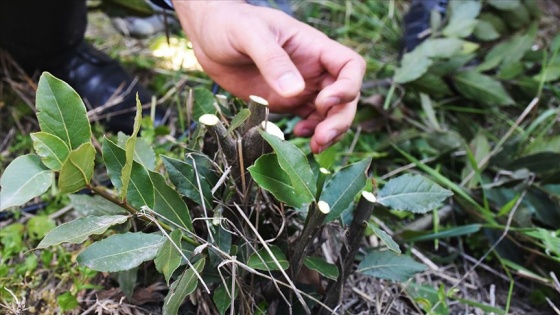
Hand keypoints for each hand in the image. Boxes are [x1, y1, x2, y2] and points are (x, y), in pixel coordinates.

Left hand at [173, 1, 364, 152]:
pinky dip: (311, 132)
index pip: (350, 66)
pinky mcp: (286, 101)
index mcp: (313, 47)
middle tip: (321, 138)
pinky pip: (310, 120)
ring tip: (315, 145)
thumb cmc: (229, 23)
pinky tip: (299, 135)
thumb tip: (296, 91)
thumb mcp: (249, 34)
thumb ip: (272, 60)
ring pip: (331, 113)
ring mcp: (301, 87)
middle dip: (339, 119)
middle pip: (345, 96)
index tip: (325, 102)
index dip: (347, 87)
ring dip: (329, 131)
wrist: (208, 34)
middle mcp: (313, 69)